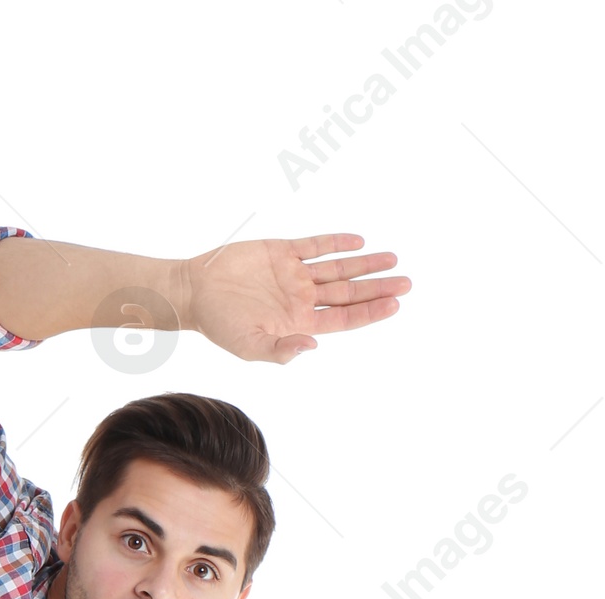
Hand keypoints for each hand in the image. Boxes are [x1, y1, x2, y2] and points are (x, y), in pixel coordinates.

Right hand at [177, 233, 409, 365]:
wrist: (195, 293)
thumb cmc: (219, 326)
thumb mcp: (248, 347)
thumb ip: (280, 351)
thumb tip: (312, 347)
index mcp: (298, 323)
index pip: (343, 318)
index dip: (370, 312)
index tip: (395, 305)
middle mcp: (301, 299)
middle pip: (348, 293)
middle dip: (378, 288)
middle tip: (408, 283)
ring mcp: (293, 275)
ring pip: (338, 268)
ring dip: (366, 264)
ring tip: (393, 260)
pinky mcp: (281, 252)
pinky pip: (315, 245)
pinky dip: (336, 243)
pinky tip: (358, 242)